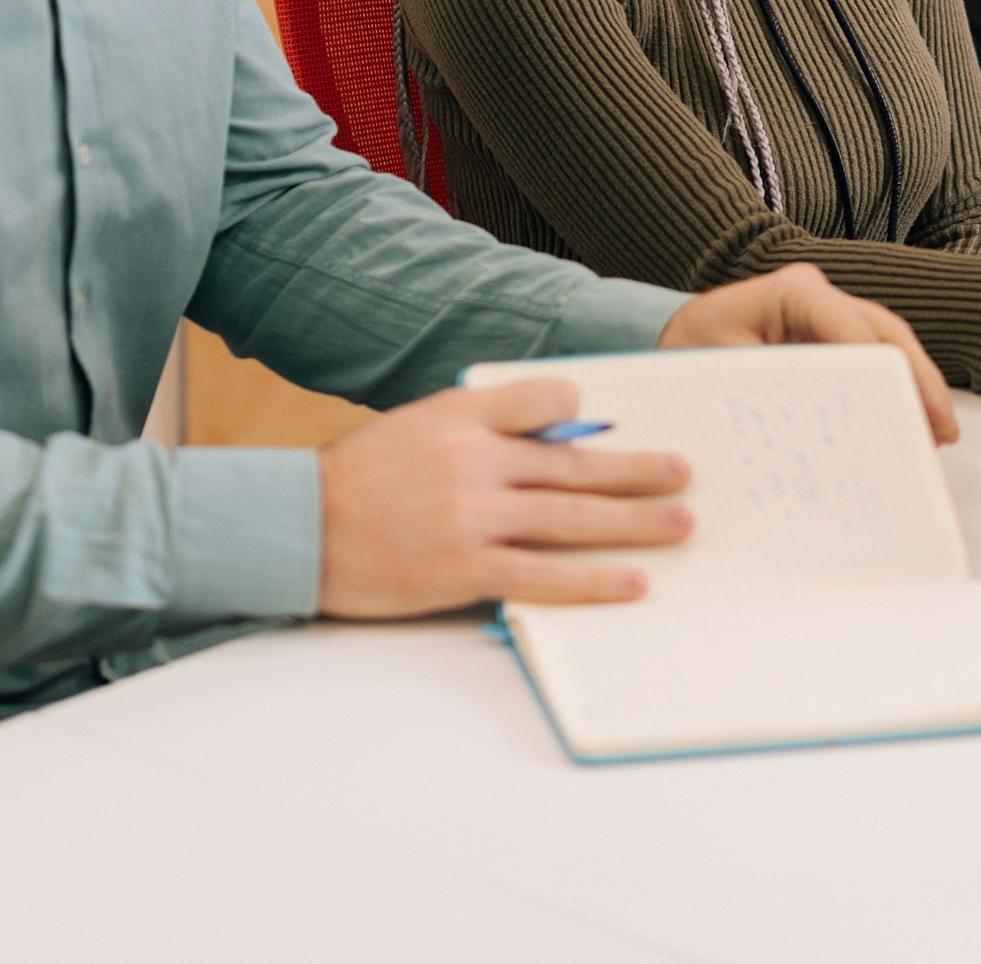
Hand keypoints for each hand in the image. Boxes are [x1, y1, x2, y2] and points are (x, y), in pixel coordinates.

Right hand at [314, 375, 692, 617]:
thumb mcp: (416, 426)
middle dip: (637, 470)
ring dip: (633, 521)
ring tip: (678, 523)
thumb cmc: (357, 479)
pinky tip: (631, 582)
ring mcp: (472, 516)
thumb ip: (479, 424)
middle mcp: (474, 459)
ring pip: (570, 516)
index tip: (617, 425)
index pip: (543, 398)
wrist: (296, 529)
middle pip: (575, 463)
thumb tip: (552, 430)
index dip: (584, 413)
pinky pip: (542, 575)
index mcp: (461, 415)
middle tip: (684, 473)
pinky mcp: (464, 569)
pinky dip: (592, 579)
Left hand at [663, 264, 959, 443]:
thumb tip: (810, 421)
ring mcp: (827, 316)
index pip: (848, 324)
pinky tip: (911, 424)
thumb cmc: (687, 351)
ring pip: (886, 345)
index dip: (877, 366)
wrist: (674, 344)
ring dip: (914, 387)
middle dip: (916, 377)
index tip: (899, 407)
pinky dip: (893, 392)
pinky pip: (871, 361)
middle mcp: (817, 295)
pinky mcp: (830, 340)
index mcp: (790, 290)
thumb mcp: (715, 367)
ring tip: (937, 433)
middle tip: (941, 426)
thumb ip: (765, 385)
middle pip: (883, 330)